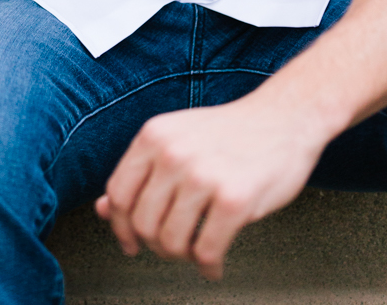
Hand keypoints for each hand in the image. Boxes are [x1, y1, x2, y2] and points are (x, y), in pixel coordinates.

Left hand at [95, 94, 324, 279]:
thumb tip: (102, 209)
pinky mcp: (234, 198)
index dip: (121, 226)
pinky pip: (205, 251)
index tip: (131, 244)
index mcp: (153, 136)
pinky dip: (208, 267)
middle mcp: (173, 153)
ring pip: (171, 242)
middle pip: (143, 223)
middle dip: (157, 245)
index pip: (118, 194)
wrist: (284, 118)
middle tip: (176, 247)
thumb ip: (141, 173)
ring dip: (183, 256)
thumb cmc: (229, 134)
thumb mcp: (176, 140)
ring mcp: (203, 175)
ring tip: (196, 251)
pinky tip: (214, 265)